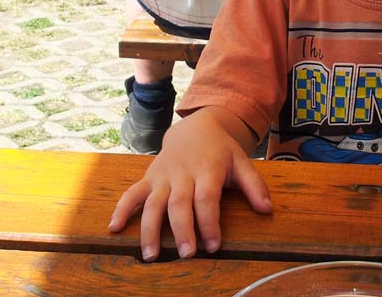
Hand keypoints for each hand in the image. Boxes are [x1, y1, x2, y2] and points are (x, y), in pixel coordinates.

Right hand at [108, 107, 271, 260]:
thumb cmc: (221, 150)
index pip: (207, 198)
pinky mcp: (149, 178)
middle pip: (180, 204)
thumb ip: (254, 186)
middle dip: (182, 230)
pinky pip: (132, 193)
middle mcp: (183, 174)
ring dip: (150, 229)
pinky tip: (114, 228)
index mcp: (208, 169)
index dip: (210, 222)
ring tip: (151, 255)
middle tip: (187, 254)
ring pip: (154, 203)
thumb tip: (267, 209)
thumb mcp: (241, 162)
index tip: (215, 245)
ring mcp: (163, 176)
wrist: (195, 126)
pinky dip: (122, 209)